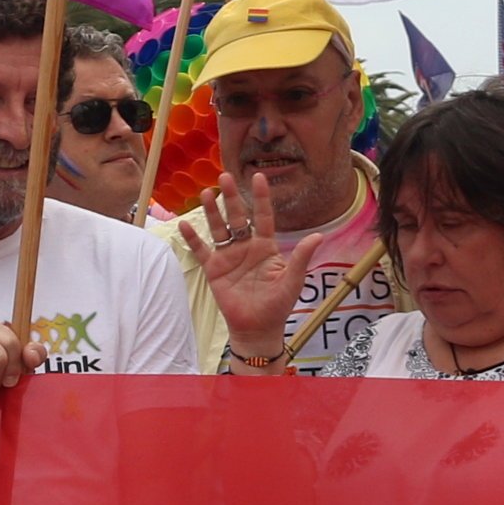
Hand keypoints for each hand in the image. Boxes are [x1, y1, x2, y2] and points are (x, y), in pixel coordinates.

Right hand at [186, 174, 307, 356]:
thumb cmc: (278, 305)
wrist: (257, 328)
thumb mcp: (293, 280)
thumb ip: (302, 257)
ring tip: (205, 192)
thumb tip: (319, 236)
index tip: (258, 176)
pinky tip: (184, 225)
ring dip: (211, 212)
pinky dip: (192, 239)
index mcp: (266, 246)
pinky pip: (201, 251)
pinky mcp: (214, 269)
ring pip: (219, 229)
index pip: (262, 216)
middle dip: (231, 197)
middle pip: (237, 217)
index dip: (260, 197)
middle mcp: (246, 247)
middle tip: (225, 176)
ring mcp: (228, 256)